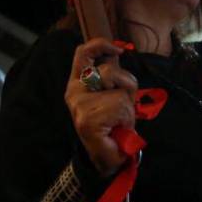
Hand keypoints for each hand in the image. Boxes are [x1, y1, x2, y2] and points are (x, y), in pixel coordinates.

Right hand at [65, 38, 137, 177]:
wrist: (108, 157)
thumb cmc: (112, 125)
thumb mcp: (115, 94)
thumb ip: (114, 76)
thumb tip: (118, 53)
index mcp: (78, 83)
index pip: (83, 53)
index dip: (100, 45)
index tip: (118, 50)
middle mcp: (74, 92)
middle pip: (109, 70)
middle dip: (125, 85)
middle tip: (123, 103)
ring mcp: (79, 105)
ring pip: (118, 91)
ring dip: (127, 105)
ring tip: (120, 119)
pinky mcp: (88, 119)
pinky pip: (120, 106)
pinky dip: (126, 117)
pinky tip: (118, 128)